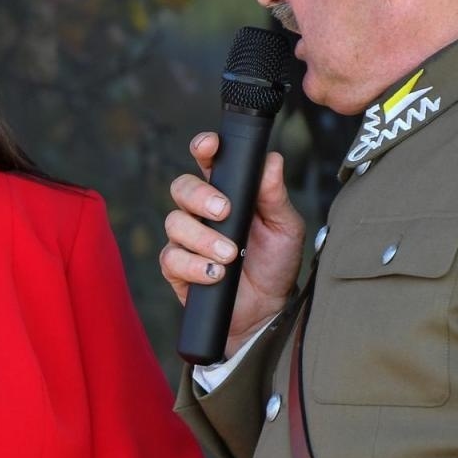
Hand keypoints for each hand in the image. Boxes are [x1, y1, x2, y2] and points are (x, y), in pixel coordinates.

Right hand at [160, 132, 304, 357]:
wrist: (268, 311)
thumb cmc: (275, 264)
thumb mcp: (285, 227)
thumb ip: (275, 196)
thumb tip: (272, 160)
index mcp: (227, 193)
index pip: (207, 162)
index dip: (203, 148)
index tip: (209, 146)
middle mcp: (201, 213)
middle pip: (182, 188)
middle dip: (200, 196)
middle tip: (224, 212)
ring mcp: (186, 240)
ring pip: (175, 223)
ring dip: (203, 238)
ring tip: (230, 255)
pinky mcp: (177, 269)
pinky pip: (171, 258)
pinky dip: (194, 265)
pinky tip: (215, 274)